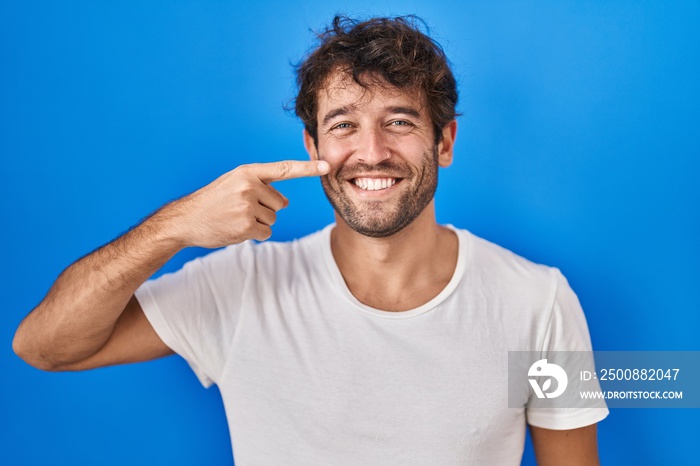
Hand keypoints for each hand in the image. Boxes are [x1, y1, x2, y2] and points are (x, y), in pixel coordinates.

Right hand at [163, 160, 328, 247]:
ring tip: (235, 218)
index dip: (307, 168)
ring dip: (258, 222)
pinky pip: (265, 232)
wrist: (186, 219)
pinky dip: (255, 234)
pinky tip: (236, 229)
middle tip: (240, 209)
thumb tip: (286, 202)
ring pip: (273, 219)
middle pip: (280, 203)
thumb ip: (261, 187)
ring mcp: (247, 206)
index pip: (284, 169)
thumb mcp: (234, 184)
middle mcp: (249, 186)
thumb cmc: (212, 202)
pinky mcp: (246, 225)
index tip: (327, 166)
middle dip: (266, 209)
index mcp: (248, 172)